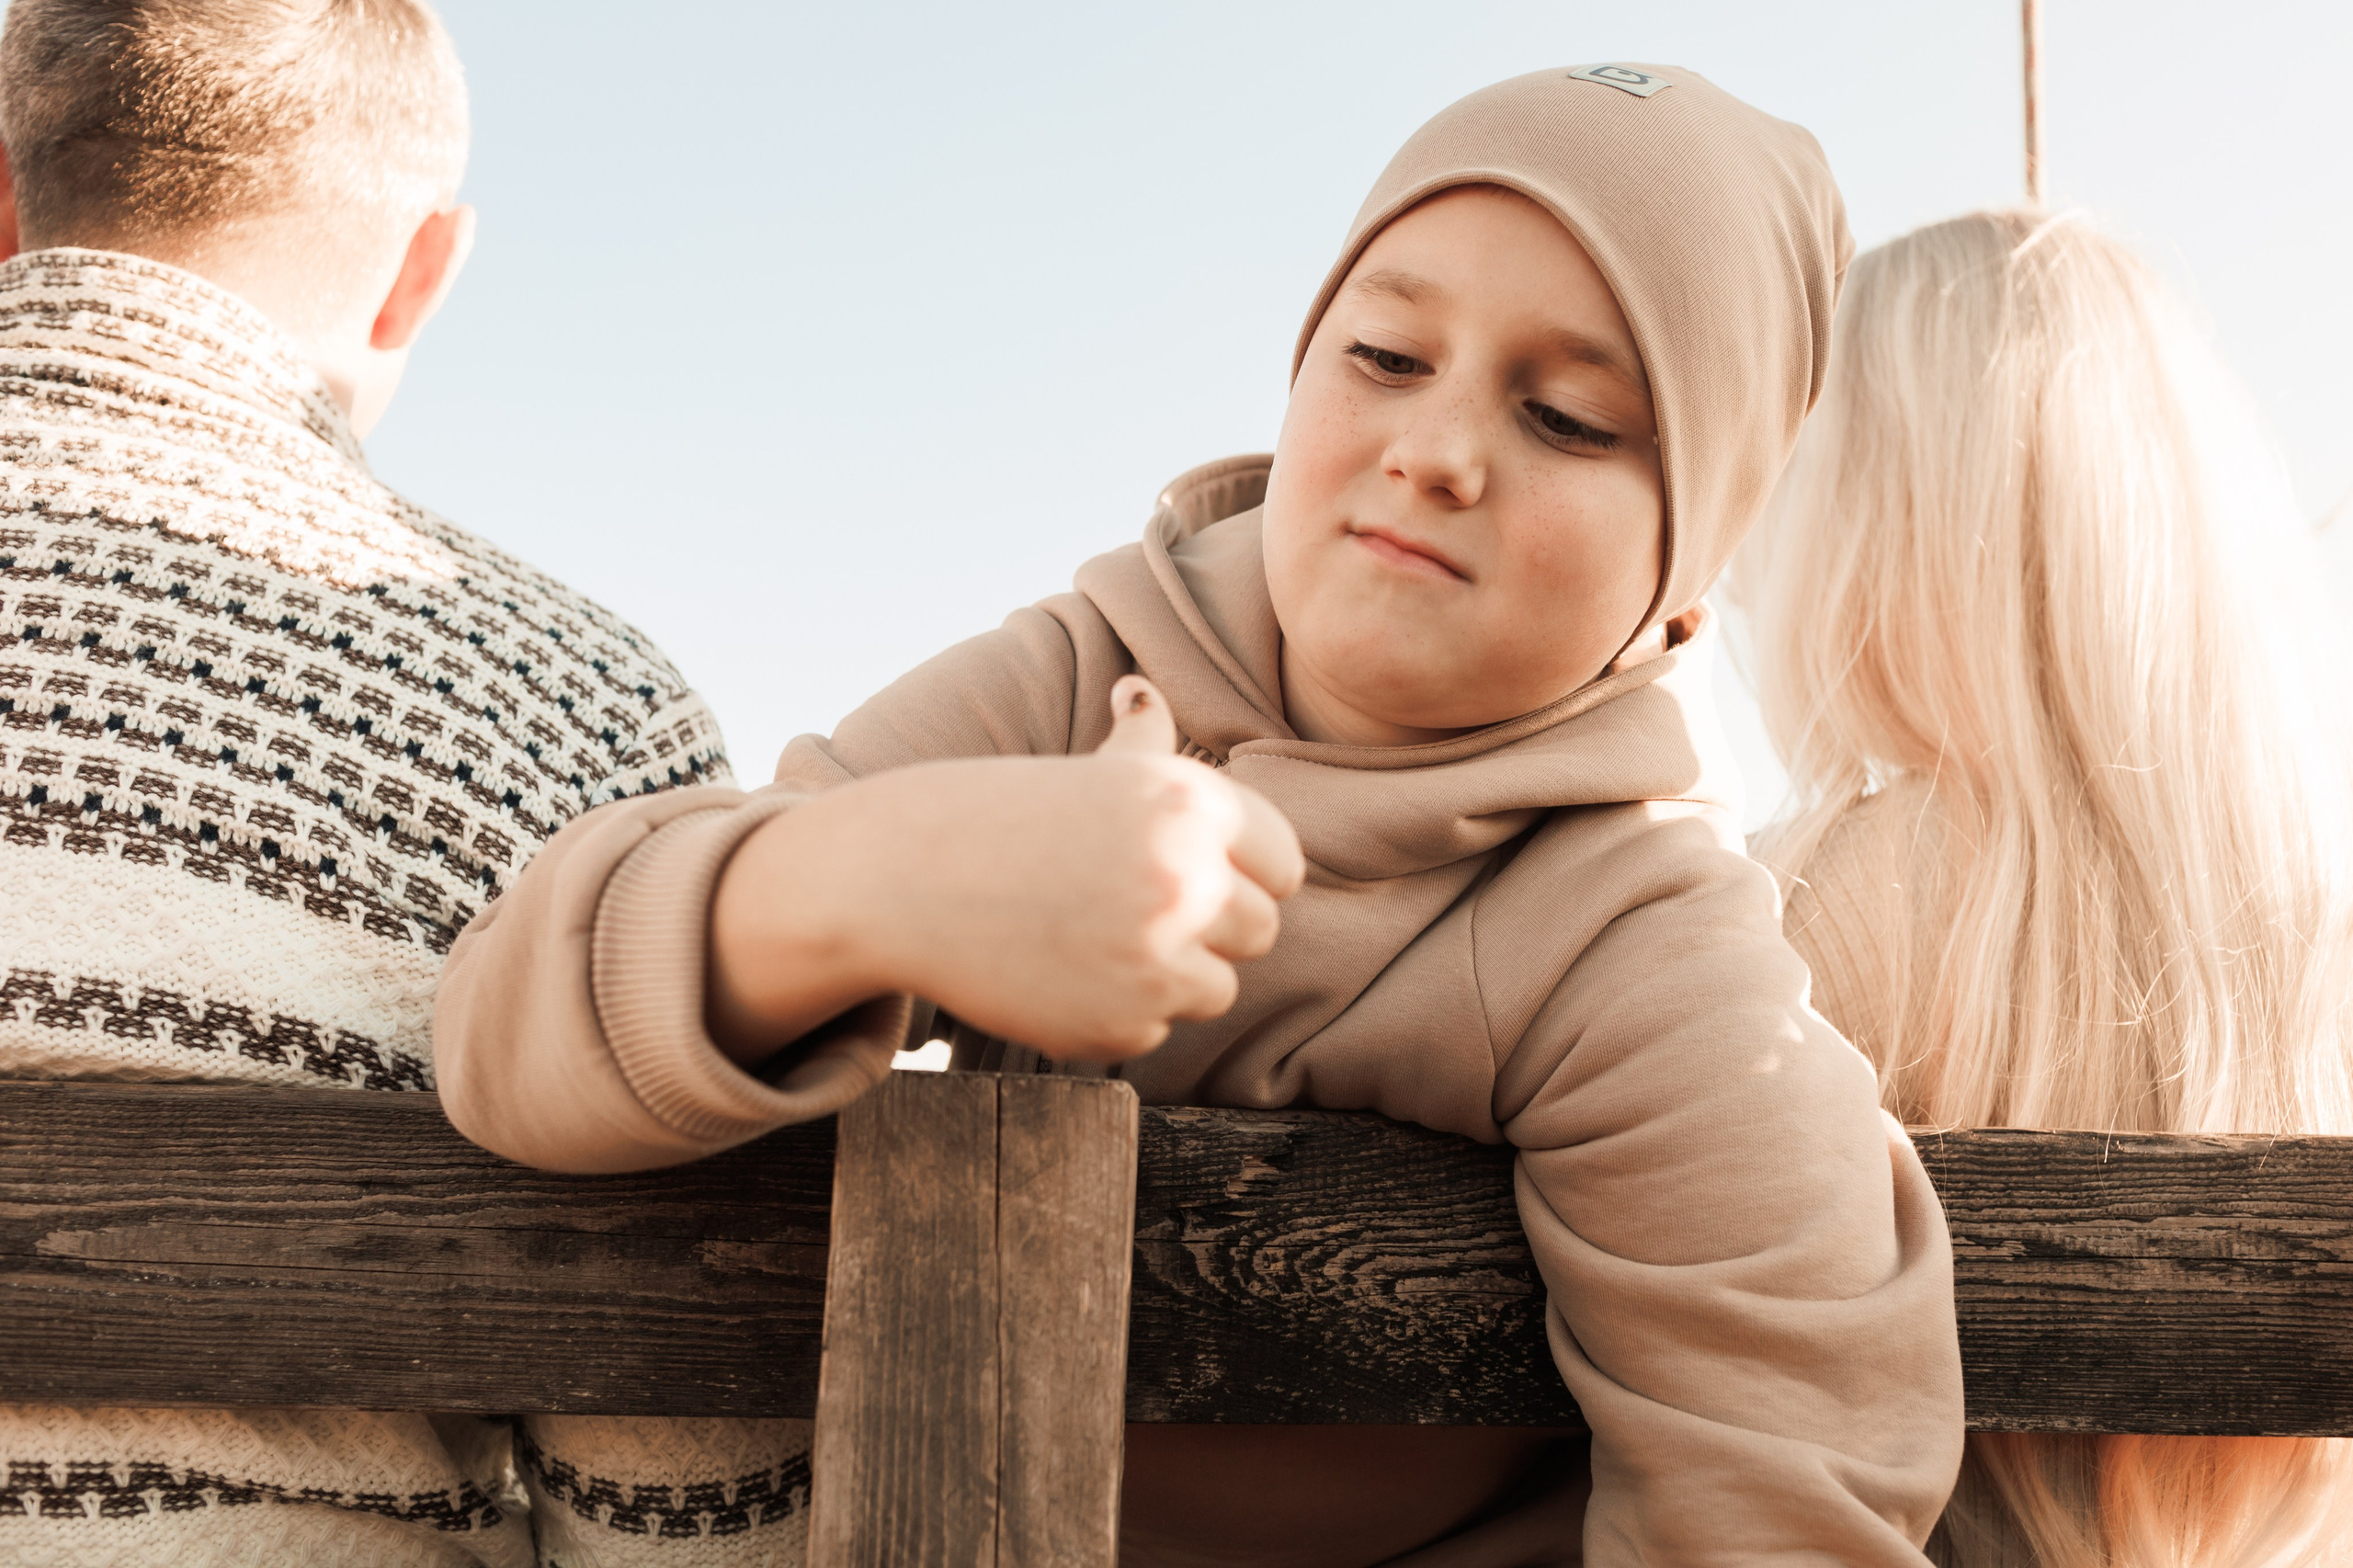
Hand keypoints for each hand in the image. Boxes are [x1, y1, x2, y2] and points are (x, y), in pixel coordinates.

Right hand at [708, 677, 1304, 1064]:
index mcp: (1194, 806)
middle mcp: (1187, 879)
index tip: (1190, 872)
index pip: (1285, 868)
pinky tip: (1060, 973)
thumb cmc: (1007, 816)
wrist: (907, 877)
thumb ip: (1144, 742)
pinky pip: (1155, 1030)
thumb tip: (1141, 691)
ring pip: (1215, 988)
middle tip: (1130, 908)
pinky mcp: (1121, 1024)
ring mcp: (1156, 958)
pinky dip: (1115, 1013)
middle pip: (1259, 931)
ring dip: (1168, 974)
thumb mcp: (1090, 773)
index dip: (1241, 874)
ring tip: (1094, 938)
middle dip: (1207, 926)